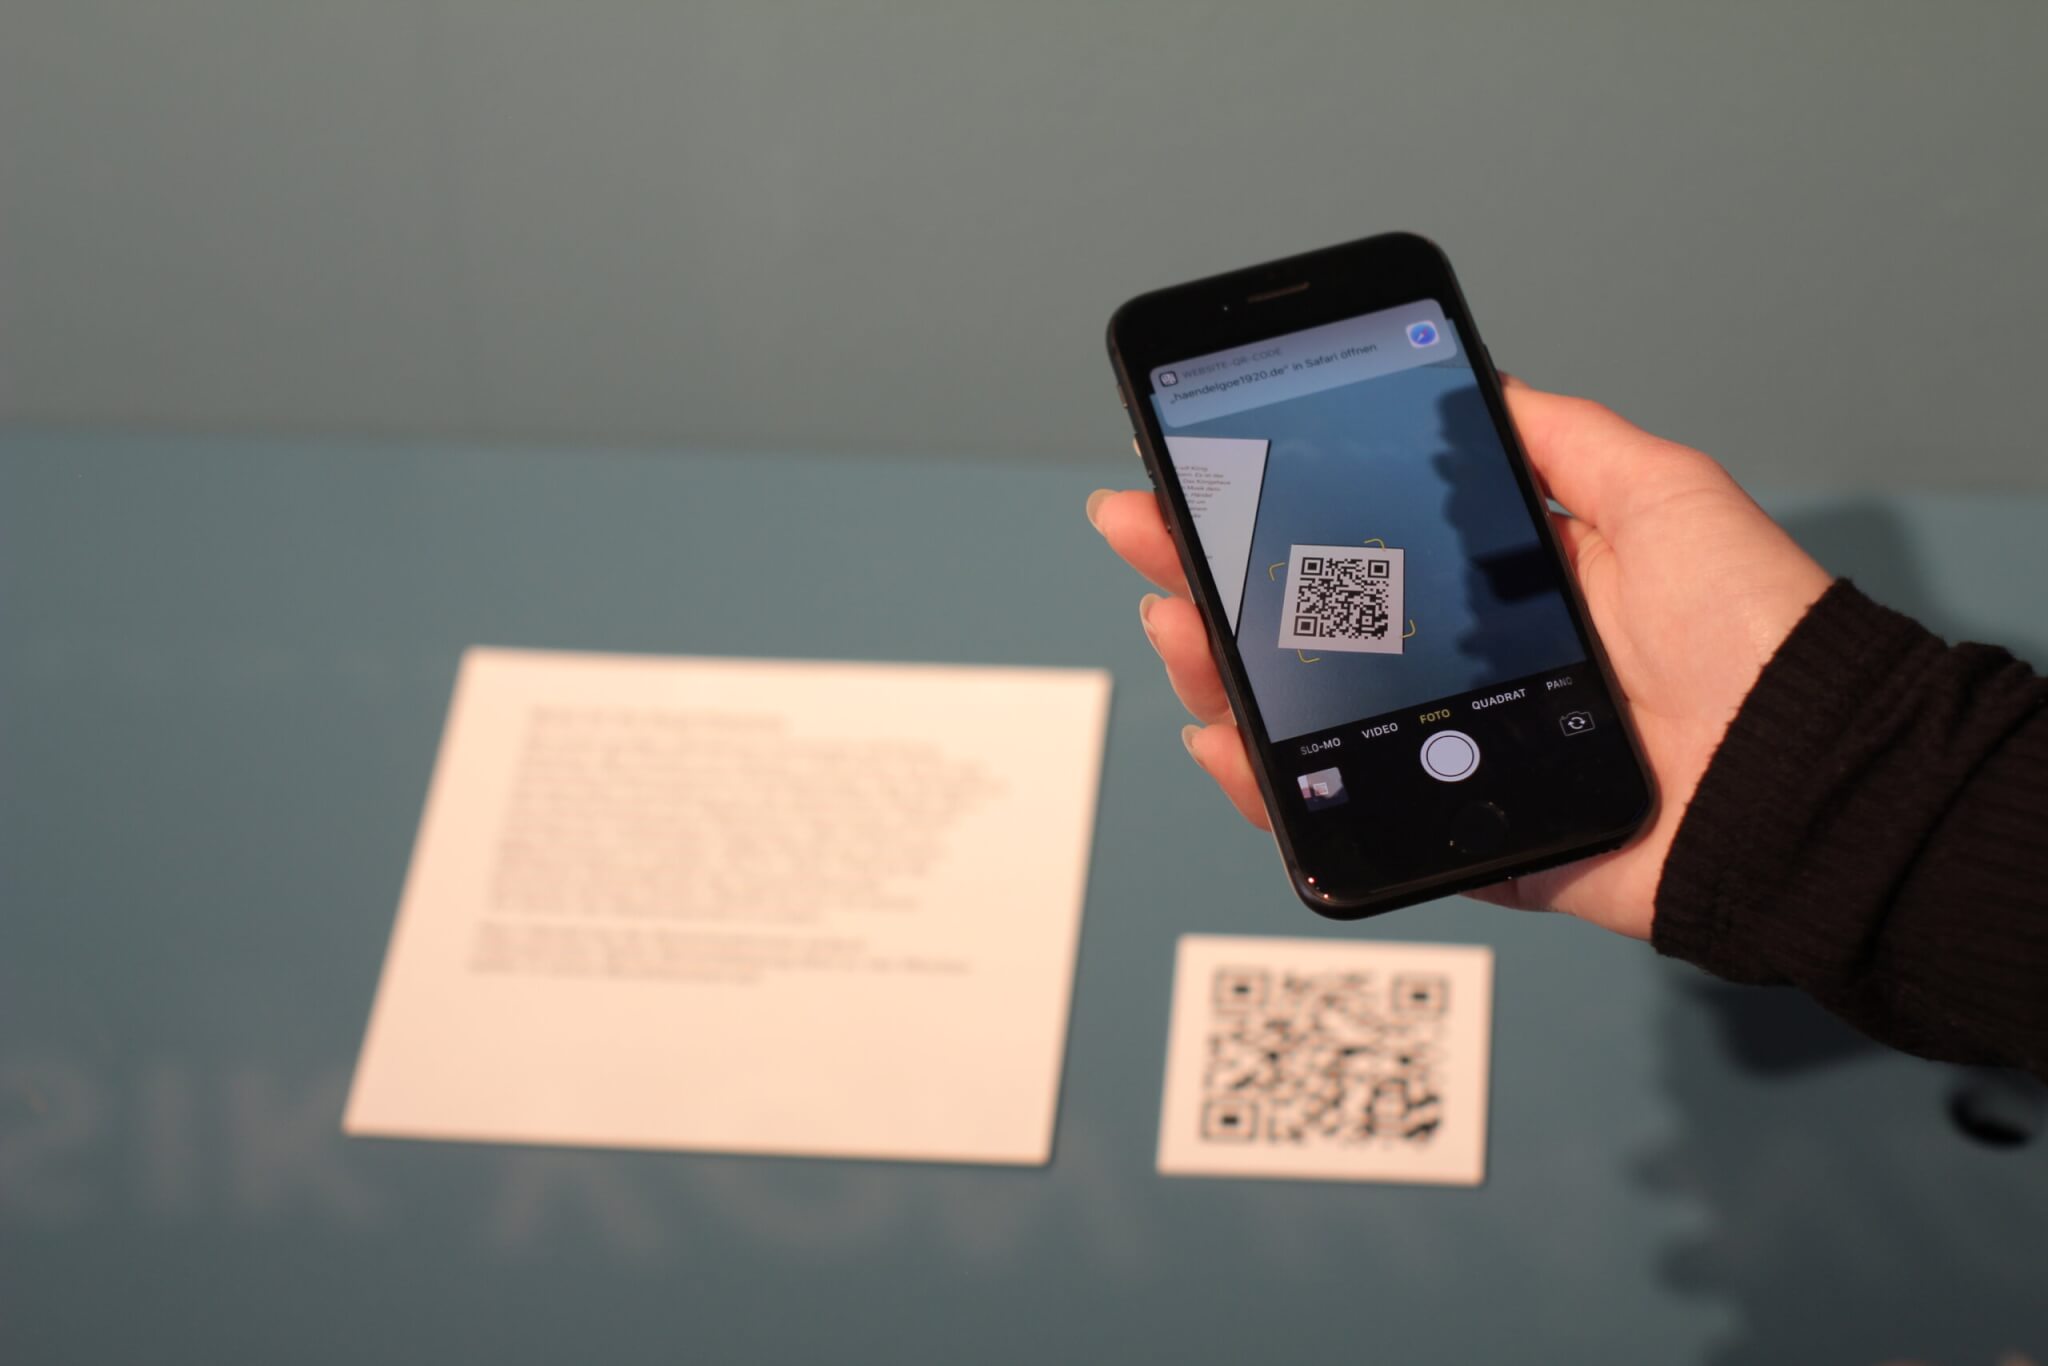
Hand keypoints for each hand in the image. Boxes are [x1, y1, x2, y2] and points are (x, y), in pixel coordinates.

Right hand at [1086, 377, 1832, 939]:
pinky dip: (1268, 794)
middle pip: (1309, 631)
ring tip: (1179, 626)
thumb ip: (1562, 440)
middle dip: (1214, 578)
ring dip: (1221, 673)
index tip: (1204, 474)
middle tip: (1146, 535)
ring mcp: (1453, 752)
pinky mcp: (1460, 834)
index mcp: (1507, 590)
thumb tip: (1476, 382)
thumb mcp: (1660, 493)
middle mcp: (1466, 669)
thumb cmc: (1755, 636)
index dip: (1276, 511)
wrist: (1808, 780)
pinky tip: (1221, 742)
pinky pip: (1345, 821)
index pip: (1361, 547)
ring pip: (1305, 721)